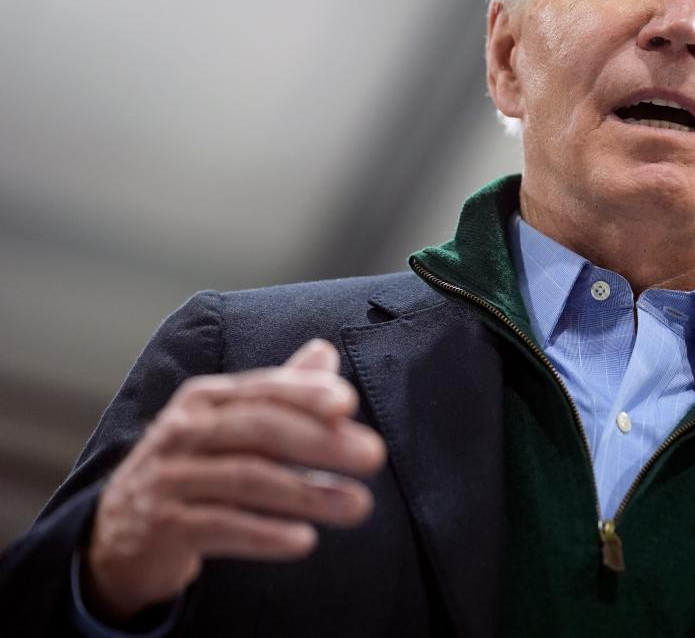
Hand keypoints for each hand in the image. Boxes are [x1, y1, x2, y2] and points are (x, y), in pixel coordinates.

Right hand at [83, 339, 385, 623]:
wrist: (122, 534)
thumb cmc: (193, 468)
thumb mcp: (231, 424)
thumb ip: (279, 391)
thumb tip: (325, 352)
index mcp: (204, 399)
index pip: (262, 390)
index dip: (305, 394)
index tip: (349, 405)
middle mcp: (183, 432)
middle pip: (260, 429)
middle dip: (321, 442)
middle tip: (373, 456)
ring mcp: (170, 479)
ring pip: (247, 479)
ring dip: (309, 494)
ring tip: (358, 506)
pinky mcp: (164, 526)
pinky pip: (222, 527)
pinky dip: (266, 534)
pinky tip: (305, 540)